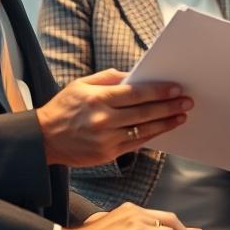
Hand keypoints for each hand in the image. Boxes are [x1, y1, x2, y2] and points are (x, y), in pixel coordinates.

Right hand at [35, 69, 190, 166]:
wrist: (42, 139)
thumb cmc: (63, 108)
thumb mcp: (81, 85)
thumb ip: (108, 78)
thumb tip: (134, 75)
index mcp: (98, 99)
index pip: (136, 93)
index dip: (158, 91)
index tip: (176, 88)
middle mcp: (103, 120)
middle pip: (144, 112)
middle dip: (168, 106)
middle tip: (186, 102)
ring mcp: (106, 139)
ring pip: (143, 130)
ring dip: (165, 123)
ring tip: (181, 116)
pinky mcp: (107, 154)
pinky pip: (136, 144)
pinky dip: (151, 136)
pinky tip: (163, 129)